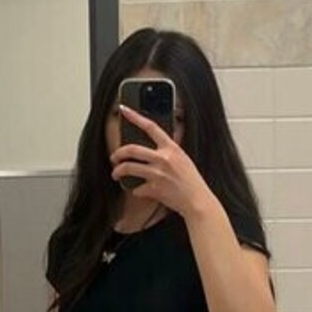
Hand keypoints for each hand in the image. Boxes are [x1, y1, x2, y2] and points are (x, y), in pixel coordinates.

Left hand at [110, 105, 214, 219]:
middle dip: (118, 153)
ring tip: (116, 174)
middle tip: (114, 157)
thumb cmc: (191, 181)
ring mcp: (158, 174)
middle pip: (132, 149)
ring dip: (117, 171)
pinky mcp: (154, 189)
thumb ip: (168, 151)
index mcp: (171, 148)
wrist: (197, 200)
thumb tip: (153, 148)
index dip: (135, 117)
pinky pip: (137, 189)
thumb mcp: (183, 159)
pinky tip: (139, 191)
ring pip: (128, 168)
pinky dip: (136, 191)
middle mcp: (163, 159)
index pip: (150, 127)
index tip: (124, 110)